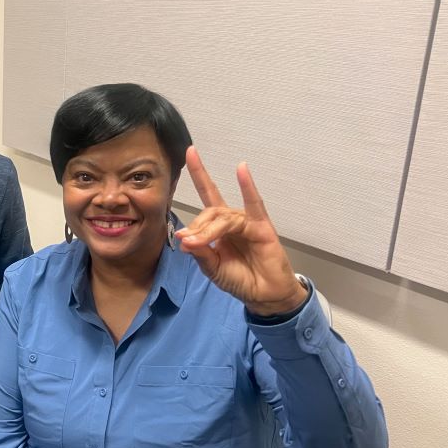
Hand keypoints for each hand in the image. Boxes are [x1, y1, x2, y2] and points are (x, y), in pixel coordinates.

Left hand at [175, 146, 307, 315]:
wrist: (262, 296)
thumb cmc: (238, 279)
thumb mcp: (212, 268)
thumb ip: (201, 253)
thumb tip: (185, 239)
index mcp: (218, 227)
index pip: (206, 197)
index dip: (199, 174)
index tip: (189, 152)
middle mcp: (232, 220)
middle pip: (210, 211)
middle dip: (197, 225)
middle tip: (188, 242)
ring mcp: (247, 222)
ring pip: (224, 217)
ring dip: (208, 229)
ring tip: (199, 242)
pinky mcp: (262, 227)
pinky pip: (254, 205)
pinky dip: (248, 187)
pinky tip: (242, 169)